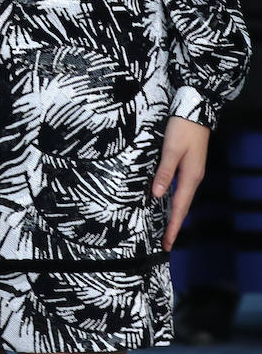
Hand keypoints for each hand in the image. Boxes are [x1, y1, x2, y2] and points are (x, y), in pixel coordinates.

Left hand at [151, 115, 209, 250]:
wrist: (195, 110)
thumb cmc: (182, 129)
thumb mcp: (171, 149)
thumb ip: (165, 172)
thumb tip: (158, 195)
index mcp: (190, 177)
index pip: (179, 208)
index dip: (172, 226)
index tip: (167, 243)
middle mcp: (193, 178)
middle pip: (182, 206)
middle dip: (174, 225)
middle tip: (166, 243)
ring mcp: (192, 171)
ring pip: (182, 198)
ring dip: (174, 213)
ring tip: (166, 227)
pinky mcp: (189, 164)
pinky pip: (181, 188)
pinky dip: (175, 199)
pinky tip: (167, 200)